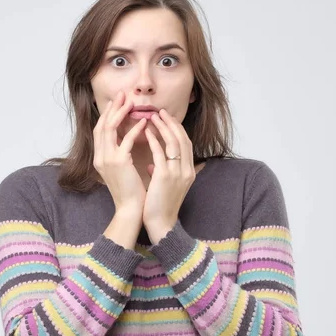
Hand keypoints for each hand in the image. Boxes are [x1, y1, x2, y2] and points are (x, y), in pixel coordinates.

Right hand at [93, 91, 147, 247]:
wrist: (131, 210)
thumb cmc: (131, 191)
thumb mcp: (122, 169)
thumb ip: (121, 153)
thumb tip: (127, 138)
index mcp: (99, 158)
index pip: (100, 130)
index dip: (108, 114)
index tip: (118, 102)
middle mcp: (99, 156)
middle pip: (101, 125)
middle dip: (112, 108)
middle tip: (122, 94)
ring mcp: (107, 159)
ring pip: (109, 128)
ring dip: (121, 113)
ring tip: (131, 102)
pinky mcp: (118, 163)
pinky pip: (126, 140)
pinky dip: (134, 129)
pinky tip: (144, 122)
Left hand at [143, 109, 195, 243]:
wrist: (161, 224)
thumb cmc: (160, 206)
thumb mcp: (166, 187)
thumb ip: (163, 173)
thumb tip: (153, 164)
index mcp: (189, 171)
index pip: (186, 143)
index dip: (177, 129)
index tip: (167, 119)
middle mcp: (187, 170)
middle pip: (182, 139)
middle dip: (172, 123)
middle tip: (160, 112)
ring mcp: (177, 173)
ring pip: (173, 142)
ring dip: (163, 127)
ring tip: (152, 117)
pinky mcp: (165, 177)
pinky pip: (160, 153)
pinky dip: (154, 140)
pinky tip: (146, 132)